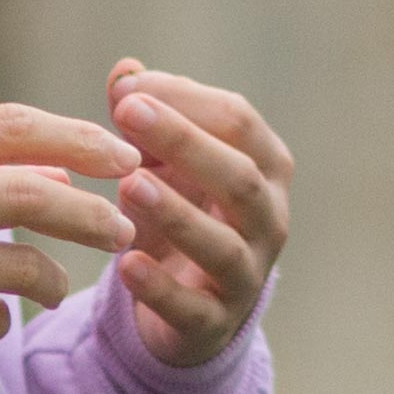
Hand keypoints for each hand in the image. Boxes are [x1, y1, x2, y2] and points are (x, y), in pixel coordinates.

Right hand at [0, 103, 139, 358]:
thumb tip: (63, 171)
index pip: (5, 126)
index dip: (77, 138)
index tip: (126, 155)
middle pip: (22, 195)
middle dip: (89, 213)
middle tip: (125, 226)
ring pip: (14, 267)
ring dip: (53, 277)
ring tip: (57, 282)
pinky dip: (3, 316)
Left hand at [95, 60, 290, 367]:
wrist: (189, 306)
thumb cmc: (182, 211)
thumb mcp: (163, 162)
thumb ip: (147, 116)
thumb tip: (126, 70)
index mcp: (265, 167)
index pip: (237, 120)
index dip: (184, 99)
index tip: (127, 89)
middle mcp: (268, 219)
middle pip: (239, 175)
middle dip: (184, 141)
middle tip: (128, 113)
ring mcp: (246, 274)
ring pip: (223, 244)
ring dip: (177, 212)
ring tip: (128, 184)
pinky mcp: (214, 324)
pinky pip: (192, 308)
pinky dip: (160, 287)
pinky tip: (125, 263)